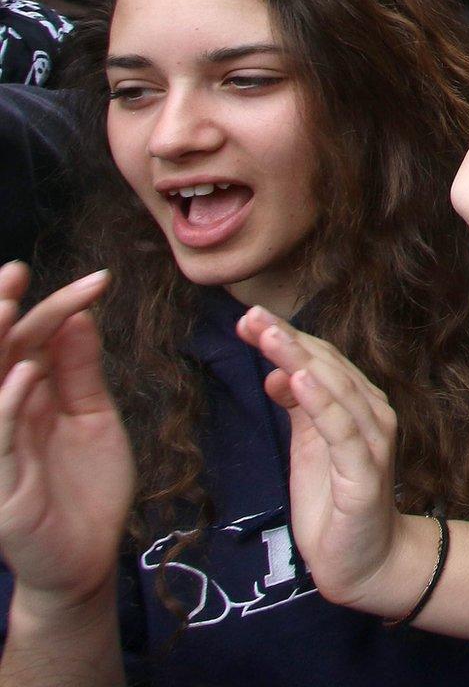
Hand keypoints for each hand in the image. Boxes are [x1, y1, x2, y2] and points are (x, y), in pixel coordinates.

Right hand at [0, 264, 130, 609]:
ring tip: (6, 304)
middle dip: (0, 311)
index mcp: (26, 395)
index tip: (98, 280)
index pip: (33, 341)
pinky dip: (7, 404)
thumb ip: (81, 372)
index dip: (57, 307)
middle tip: (14, 272)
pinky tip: (26, 375)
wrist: (88, 556)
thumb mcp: (93, 418)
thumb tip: (78, 316)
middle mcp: (3, 414)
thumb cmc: (87, 487)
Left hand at [237, 306, 409, 612]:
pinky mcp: (364, 475)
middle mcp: (371, 416)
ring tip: (269, 336)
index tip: (249, 319)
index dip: (287, 338)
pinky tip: (297, 381)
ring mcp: (370, 443)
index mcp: (356, 406)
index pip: (321, 360)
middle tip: (251, 316)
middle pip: (326, 367)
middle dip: (287, 340)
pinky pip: (342, 432)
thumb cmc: (336, 502)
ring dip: (300, 360)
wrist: (365, 562)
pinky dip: (321, 403)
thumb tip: (277, 370)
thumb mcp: (309, 446)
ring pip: (334, 390)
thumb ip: (298, 406)